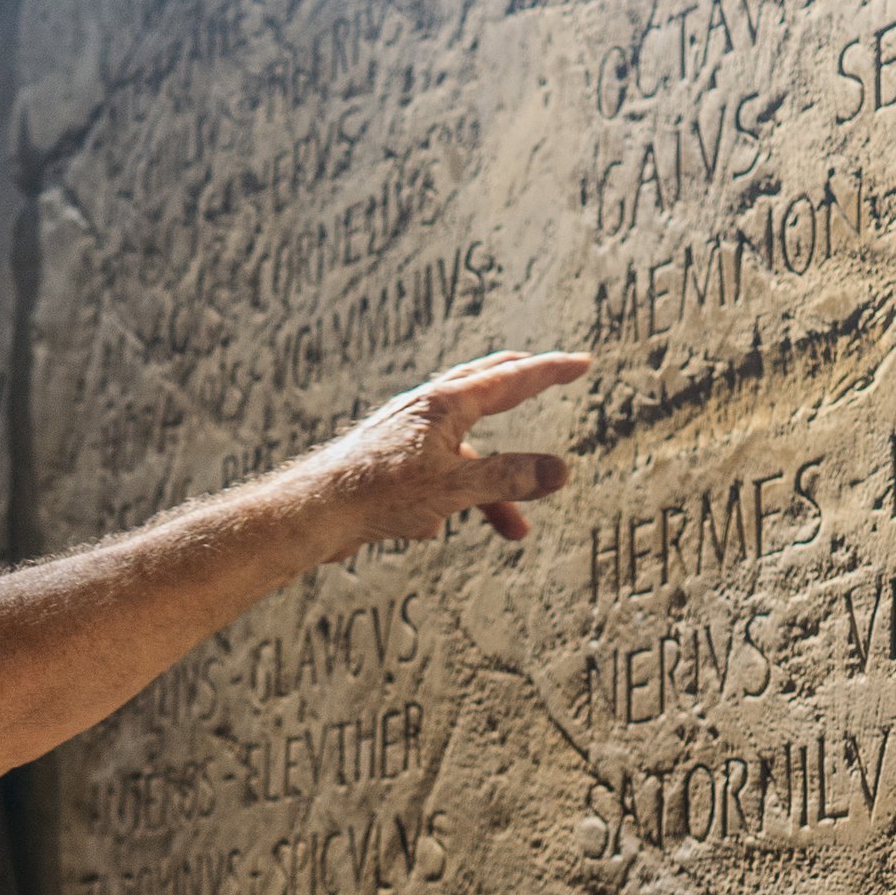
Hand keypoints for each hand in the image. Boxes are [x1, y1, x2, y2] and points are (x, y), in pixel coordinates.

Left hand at [298, 349, 587, 548]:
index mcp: (445, 404)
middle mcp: (425, 410)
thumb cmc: (378, 492)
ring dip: (490, 489)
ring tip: (515, 532)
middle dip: (519, 386)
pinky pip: (434, 476)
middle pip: (483, 389)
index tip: (582, 362)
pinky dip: (447, 500)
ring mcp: (406, 434)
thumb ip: (509, 479)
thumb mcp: (456, 487)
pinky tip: (426, 529)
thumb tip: (561, 471)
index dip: (551, 372)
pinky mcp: (390, 463)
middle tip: (548, 372)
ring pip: (464, 450)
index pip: (511, 380)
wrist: (314, 513)